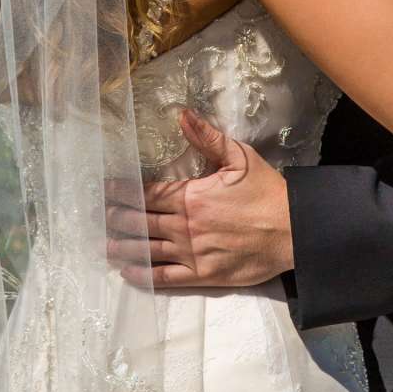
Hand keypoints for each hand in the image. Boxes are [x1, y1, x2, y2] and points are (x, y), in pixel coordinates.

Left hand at [109, 110, 295, 290]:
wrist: (292, 230)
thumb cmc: (266, 191)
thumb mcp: (238, 157)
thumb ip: (206, 137)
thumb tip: (182, 114)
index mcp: (190, 195)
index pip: (147, 193)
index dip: (123, 191)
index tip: (106, 191)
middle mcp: (185, 225)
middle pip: (141, 221)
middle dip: (117, 218)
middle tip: (100, 218)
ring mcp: (191, 252)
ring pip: (148, 249)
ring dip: (124, 247)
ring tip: (106, 245)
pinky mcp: (202, 275)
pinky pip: (165, 277)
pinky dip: (145, 275)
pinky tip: (129, 273)